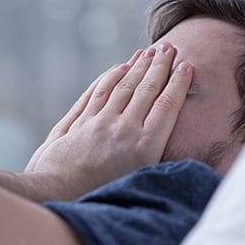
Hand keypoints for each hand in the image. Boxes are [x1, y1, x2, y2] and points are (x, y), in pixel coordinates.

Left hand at [25, 43, 192, 199]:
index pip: (166, 106)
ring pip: (123, 86)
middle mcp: (124, 129)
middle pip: (146, 90)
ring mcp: (101, 122)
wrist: (58, 195)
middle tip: (169, 48)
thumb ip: (154, 156)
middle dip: (160, 66)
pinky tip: (119, 67)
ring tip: (148, 52)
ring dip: (137, 66)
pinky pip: (99, 92)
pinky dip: (110, 76)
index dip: (178, 83)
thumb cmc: (102, 195)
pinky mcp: (82, 121)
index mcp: (145, 147)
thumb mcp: (138, 182)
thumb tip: (170, 137)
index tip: (186, 66)